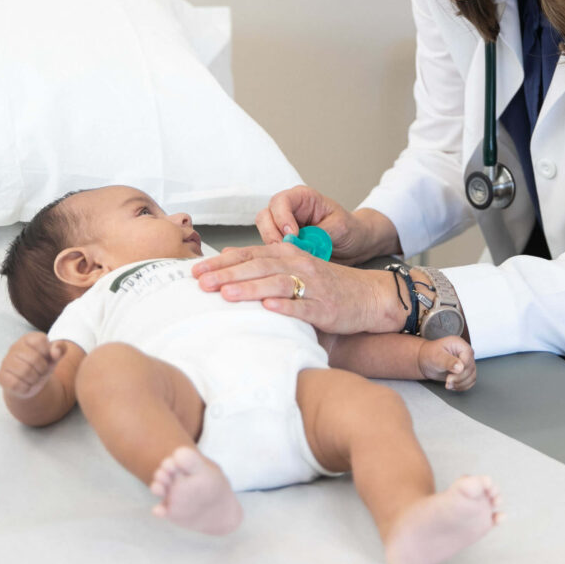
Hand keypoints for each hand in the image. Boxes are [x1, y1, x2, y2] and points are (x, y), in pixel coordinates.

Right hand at [0, 332, 67, 398]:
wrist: (30, 383)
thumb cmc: (43, 365)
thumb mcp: (55, 356)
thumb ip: (61, 348)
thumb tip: (56, 352)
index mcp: (28, 338)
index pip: (40, 340)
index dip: (47, 352)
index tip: (46, 357)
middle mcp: (14, 347)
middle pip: (34, 358)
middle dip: (42, 368)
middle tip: (41, 371)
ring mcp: (6, 362)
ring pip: (24, 372)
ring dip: (35, 379)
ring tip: (34, 377)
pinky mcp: (1, 376)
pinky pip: (16, 384)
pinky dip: (26, 387)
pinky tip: (26, 385)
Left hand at [192, 242, 402, 335]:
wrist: (369, 295)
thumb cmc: (327, 285)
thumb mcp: (295, 268)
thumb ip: (264, 264)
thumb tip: (226, 259)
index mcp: (288, 254)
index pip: (249, 255)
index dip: (222, 262)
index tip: (195, 270)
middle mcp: (299, 266)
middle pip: (259, 267)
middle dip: (228, 275)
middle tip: (200, 283)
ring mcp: (313, 286)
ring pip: (278, 284)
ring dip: (251, 289)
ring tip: (226, 294)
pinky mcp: (326, 308)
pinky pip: (304, 306)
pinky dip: (287, 306)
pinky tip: (269, 308)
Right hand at [254, 186, 397, 263]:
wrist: (356, 245)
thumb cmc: (351, 230)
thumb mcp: (340, 228)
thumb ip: (318, 234)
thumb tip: (300, 243)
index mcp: (303, 197)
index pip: (281, 201)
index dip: (282, 217)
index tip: (292, 234)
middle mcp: (289, 209)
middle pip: (266, 216)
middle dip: (272, 233)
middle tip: (286, 248)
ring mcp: (283, 227)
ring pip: (264, 233)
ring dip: (272, 246)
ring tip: (289, 257)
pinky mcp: (282, 243)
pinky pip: (270, 248)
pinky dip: (274, 256)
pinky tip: (287, 263)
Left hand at [418, 336, 475, 391]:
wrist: (426, 361)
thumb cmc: (430, 354)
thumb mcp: (437, 356)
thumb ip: (448, 361)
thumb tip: (460, 367)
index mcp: (460, 345)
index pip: (468, 358)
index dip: (461, 369)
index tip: (450, 376)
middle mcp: (466, 353)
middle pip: (470, 369)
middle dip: (459, 378)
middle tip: (448, 381)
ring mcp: (467, 363)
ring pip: (472, 377)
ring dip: (460, 384)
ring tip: (448, 384)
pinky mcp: (466, 372)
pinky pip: (470, 382)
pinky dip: (462, 386)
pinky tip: (453, 384)